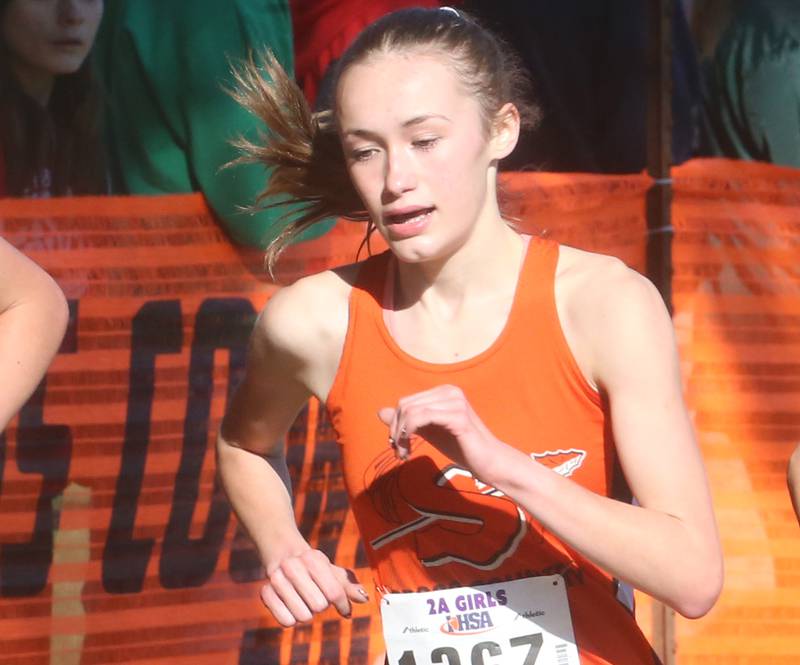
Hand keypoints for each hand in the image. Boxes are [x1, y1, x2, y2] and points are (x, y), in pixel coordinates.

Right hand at [261, 548, 368, 625]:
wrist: (283, 554)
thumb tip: (364, 598)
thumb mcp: (332, 571)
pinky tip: (292, 608)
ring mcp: (277, 579)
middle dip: (322, 606)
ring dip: (307, 613)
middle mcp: (293, 566)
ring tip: (304, 601)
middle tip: (317, 597)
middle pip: (319, 606)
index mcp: (313, 559)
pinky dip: (292, 619)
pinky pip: (285, 621)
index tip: (344, 608)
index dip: (343, 604)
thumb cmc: (313, 567)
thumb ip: (348, 585)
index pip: (334, 592)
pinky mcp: (265, 592)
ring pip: (302, 616)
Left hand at [377, 384, 504, 477]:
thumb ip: (407, 421)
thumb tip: (380, 411)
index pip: (406, 402)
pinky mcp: (458, 416)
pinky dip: (408, 435)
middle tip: (399, 453)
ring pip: (411, 412)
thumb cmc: (462, 446)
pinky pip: (421, 418)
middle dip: (396, 431)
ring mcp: (455, 402)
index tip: (396, 446)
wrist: (489, 462)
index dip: (395, 424)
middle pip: (405, 406)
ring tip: (404, 455)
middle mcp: (450, 391)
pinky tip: (410, 451)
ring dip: (400, 436)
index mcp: (444, 391)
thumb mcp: (429, 432)